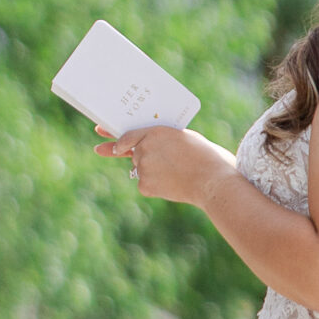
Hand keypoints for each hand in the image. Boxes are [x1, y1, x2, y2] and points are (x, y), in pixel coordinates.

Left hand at [96, 122, 235, 207]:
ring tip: (177, 173)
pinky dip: (156, 186)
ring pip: (141, 170)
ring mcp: (142, 167)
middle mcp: (143, 148)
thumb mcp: (184, 138)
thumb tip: (150, 150)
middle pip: (135, 155)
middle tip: (166, 165)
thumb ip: (163, 140)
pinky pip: (145, 185)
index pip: (128, 136)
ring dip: (153, 172)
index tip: (106, 142)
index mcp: (155, 132)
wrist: (212, 181)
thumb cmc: (206, 157)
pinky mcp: (144, 185)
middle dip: (145, 158)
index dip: (115, 140)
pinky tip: (173, 184)